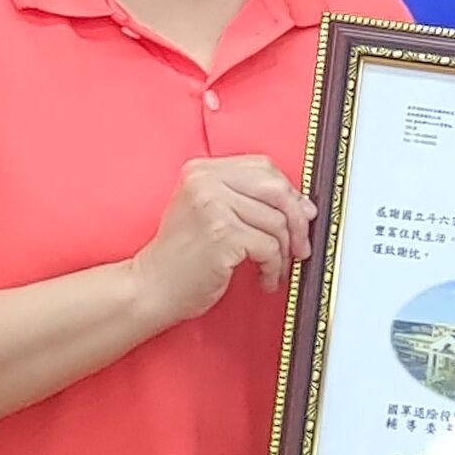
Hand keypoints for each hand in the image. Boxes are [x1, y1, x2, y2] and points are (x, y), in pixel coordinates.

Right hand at [124, 155, 314, 327]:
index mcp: (201, 170)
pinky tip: (265, 278)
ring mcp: (213, 206)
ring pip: (277, 222)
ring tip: (276, 268)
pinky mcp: (222, 235)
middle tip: (300, 245)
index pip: (263, 167)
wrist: (151, 287)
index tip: (300, 214)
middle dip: (297, 220)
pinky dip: (274, 268)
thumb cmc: (180, 257)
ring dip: (285, 252)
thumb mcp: (207, 213)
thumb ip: (246, 200)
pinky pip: (270, 248)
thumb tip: (304, 205)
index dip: (288, 192)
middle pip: (276, 189)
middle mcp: (206, 182)